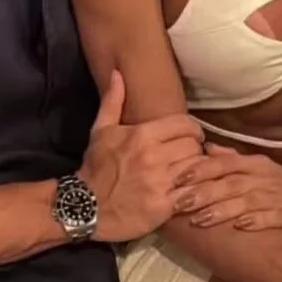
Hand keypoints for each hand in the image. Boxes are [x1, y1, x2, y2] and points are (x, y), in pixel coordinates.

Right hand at [79, 71, 204, 241]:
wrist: (84, 207)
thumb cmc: (96, 167)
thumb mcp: (101, 131)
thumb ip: (113, 101)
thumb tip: (118, 73)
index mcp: (142, 135)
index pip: (185, 125)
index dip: (192, 129)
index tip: (190, 135)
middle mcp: (154, 157)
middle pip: (193, 146)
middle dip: (195, 149)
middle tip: (190, 154)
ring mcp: (160, 183)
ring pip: (196, 168)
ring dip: (196, 170)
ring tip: (191, 172)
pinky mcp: (164, 207)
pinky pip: (192, 194)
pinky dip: (195, 190)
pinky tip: (189, 190)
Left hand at [174, 144, 281, 240]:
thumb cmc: (279, 183)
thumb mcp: (256, 166)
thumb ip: (230, 159)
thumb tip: (203, 148)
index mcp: (253, 164)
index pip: (223, 164)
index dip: (200, 170)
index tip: (177, 179)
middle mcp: (262, 178)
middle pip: (229, 183)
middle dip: (203, 193)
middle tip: (178, 202)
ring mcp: (276, 197)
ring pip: (245, 202)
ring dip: (222, 210)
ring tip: (199, 219)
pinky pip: (270, 218)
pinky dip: (255, 222)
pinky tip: (240, 226)